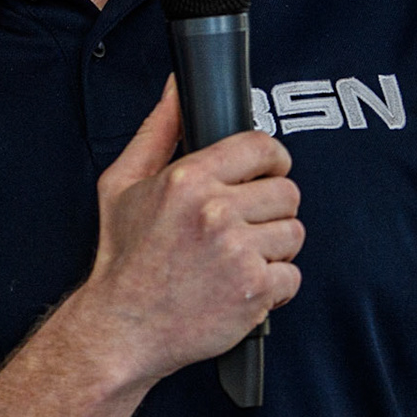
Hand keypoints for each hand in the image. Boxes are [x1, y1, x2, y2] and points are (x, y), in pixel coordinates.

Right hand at [69, 78, 301, 387]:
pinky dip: (273, 286)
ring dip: (273, 248)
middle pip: (287, 191)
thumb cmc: (123, 257)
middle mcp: (215, 211)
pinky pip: (293, 276)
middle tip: (243, 225)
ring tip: (238, 258)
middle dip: (270, 208)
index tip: (264, 173)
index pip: (261, 147)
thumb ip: (157, 131)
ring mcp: (238, 251)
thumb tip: (176, 88)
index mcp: (187, 179)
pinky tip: (240, 286)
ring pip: (294, 233)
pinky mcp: (255, 290)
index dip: (269, 159)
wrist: (122, 327)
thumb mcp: (122, 184)